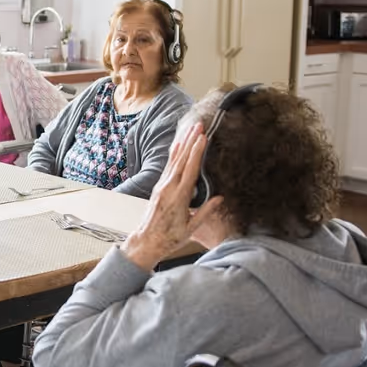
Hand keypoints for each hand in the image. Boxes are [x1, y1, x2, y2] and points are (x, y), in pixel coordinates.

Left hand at [120, 122, 223, 270]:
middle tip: (198, 125)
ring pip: (174, 160)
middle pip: (181, 159)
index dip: (197, 152)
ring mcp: (162, 186)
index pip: (190, 170)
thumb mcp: (191, 228)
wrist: (146, 241)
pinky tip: (178, 145)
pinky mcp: (158, 187)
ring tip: (190, 129)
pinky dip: (174, 154)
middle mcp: (168, 188)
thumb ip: (205, 212)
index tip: (203, 138)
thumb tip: (220, 198)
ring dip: (183, 143)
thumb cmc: (170, 238)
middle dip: (190, 141)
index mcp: (179, 197)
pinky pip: (168, 167)